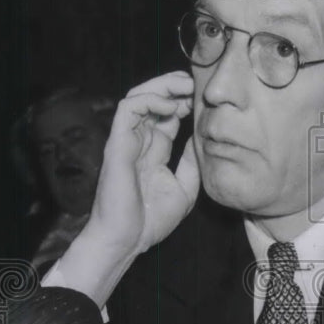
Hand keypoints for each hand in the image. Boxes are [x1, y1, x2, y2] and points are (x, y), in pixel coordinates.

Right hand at [88, 70, 199, 256]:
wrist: (128, 240)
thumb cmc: (151, 221)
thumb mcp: (185, 188)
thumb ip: (192, 163)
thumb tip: (202, 139)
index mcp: (154, 151)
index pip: (168, 114)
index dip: (185, 101)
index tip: (205, 101)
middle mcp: (140, 141)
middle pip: (153, 99)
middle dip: (175, 86)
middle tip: (196, 83)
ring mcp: (127, 140)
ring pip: (138, 96)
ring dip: (162, 86)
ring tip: (184, 86)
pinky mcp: (117, 142)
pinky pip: (128, 108)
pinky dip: (149, 100)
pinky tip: (170, 107)